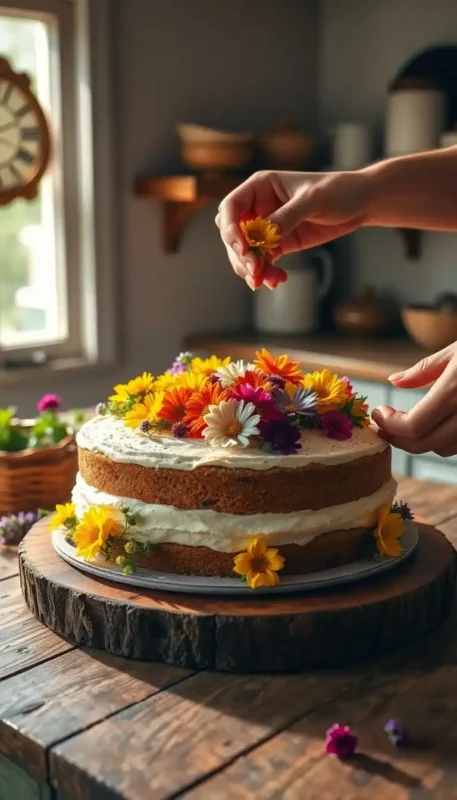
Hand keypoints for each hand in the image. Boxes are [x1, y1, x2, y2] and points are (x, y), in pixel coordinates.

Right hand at [216, 169, 370, 289]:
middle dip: (241, 255)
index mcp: (260, 186)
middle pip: (234, 234)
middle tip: (255, 271)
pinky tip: (278, 280)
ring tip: (267, 281)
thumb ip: (288, 216)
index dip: (230, 228)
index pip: (231, 207)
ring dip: (252, 269)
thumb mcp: (313, 200)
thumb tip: (266, 235)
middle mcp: (259, 206)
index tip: (242, 248)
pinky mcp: (280, 243)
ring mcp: (268, 226)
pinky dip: (267, 273)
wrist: (360, 203)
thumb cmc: (338, 190)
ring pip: (246, 252)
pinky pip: (264, 261)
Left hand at [371, 343, 456, 456]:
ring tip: (403, 423)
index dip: (390, 425)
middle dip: (396, 437)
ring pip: (440, 449)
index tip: (377, 413)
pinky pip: (456, 446)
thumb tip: (393, 381)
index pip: (413, 425)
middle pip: (422, 443)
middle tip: (381, 424)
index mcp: (453, 391)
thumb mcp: (453, 352)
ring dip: (417, 440)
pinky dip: (438, 440)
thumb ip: (422, 370)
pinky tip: (430, 424)